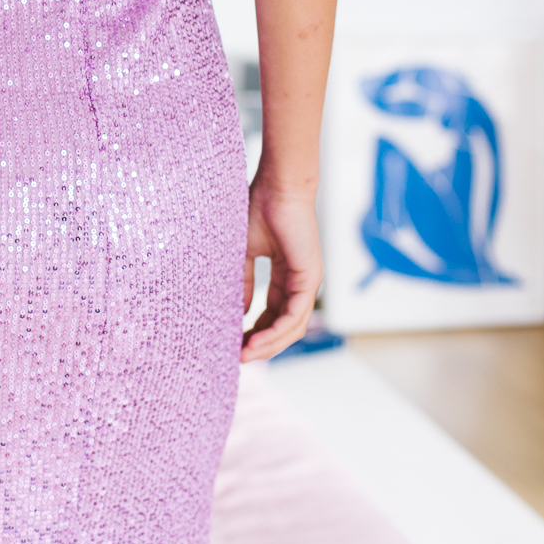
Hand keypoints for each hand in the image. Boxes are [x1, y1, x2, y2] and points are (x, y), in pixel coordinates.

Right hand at [240, 175, 322, 361]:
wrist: (277, 186)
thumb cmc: (259, 208)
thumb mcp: (245, 252)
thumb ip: (244, 282)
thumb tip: (240, 312)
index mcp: (285, 274)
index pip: (273, 312)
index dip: (255, 330)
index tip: (233, 342)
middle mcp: (299, 281)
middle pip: (284, 325)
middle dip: (262, 344)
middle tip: (238, 357)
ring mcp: (308, 281)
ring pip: (292, 327)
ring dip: (269, 344)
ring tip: (245, 354)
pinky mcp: (310, 279)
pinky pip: (295, 316)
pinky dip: (276, 332)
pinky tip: (257, 341)